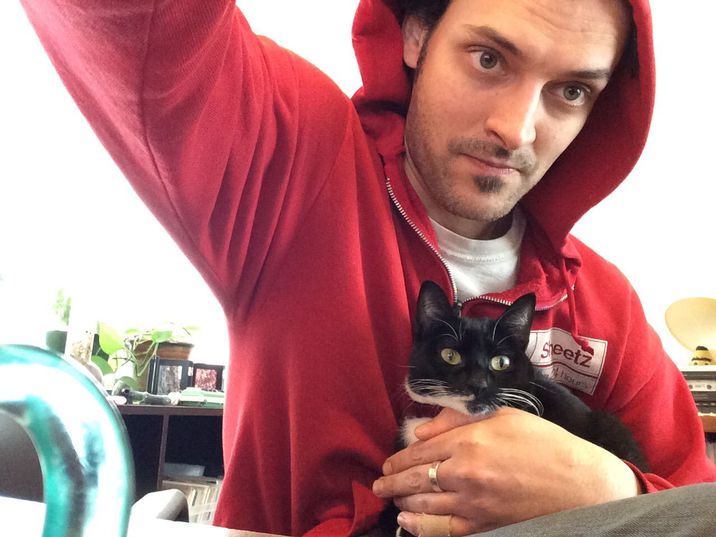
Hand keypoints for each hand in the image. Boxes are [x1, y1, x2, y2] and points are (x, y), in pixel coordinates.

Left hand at [373, 407, 640, 535]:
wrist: (582, 484)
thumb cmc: (546, 444)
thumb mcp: (503, 416)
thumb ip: (458, 419)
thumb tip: (422, 430)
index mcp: (468, 441)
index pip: (420, 450)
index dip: (399, 457)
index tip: (389, 461)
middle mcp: (464, 473)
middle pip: (415, 478)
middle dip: (392, 481)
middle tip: (379, 483)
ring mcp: (472, 503)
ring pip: (422, 505)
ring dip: (401, 502)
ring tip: (390, 499)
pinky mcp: (483, 526)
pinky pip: (441, 530)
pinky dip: (419, 528)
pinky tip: (407, 523)